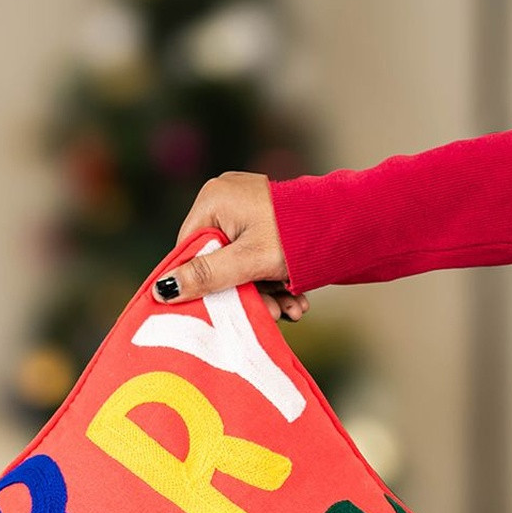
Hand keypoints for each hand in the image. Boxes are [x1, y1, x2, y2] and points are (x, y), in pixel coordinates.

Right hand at [152, 171, 309, 322]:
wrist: (350, 224)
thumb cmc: (295, 238)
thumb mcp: (247, 262)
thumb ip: (205, 276)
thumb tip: (161, 290)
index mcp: (212, 199)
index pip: (189, 250)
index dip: (202, 283)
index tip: (218, 309)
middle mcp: (225, 198)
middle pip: (218, 260)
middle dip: (245, 293)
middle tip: (270, 314)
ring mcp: (247, 208)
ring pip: (241, 263)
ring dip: (265, 293)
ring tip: (291, 310)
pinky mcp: (265, 220)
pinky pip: (258, 256)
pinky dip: (274, 280)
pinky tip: (294, 299)